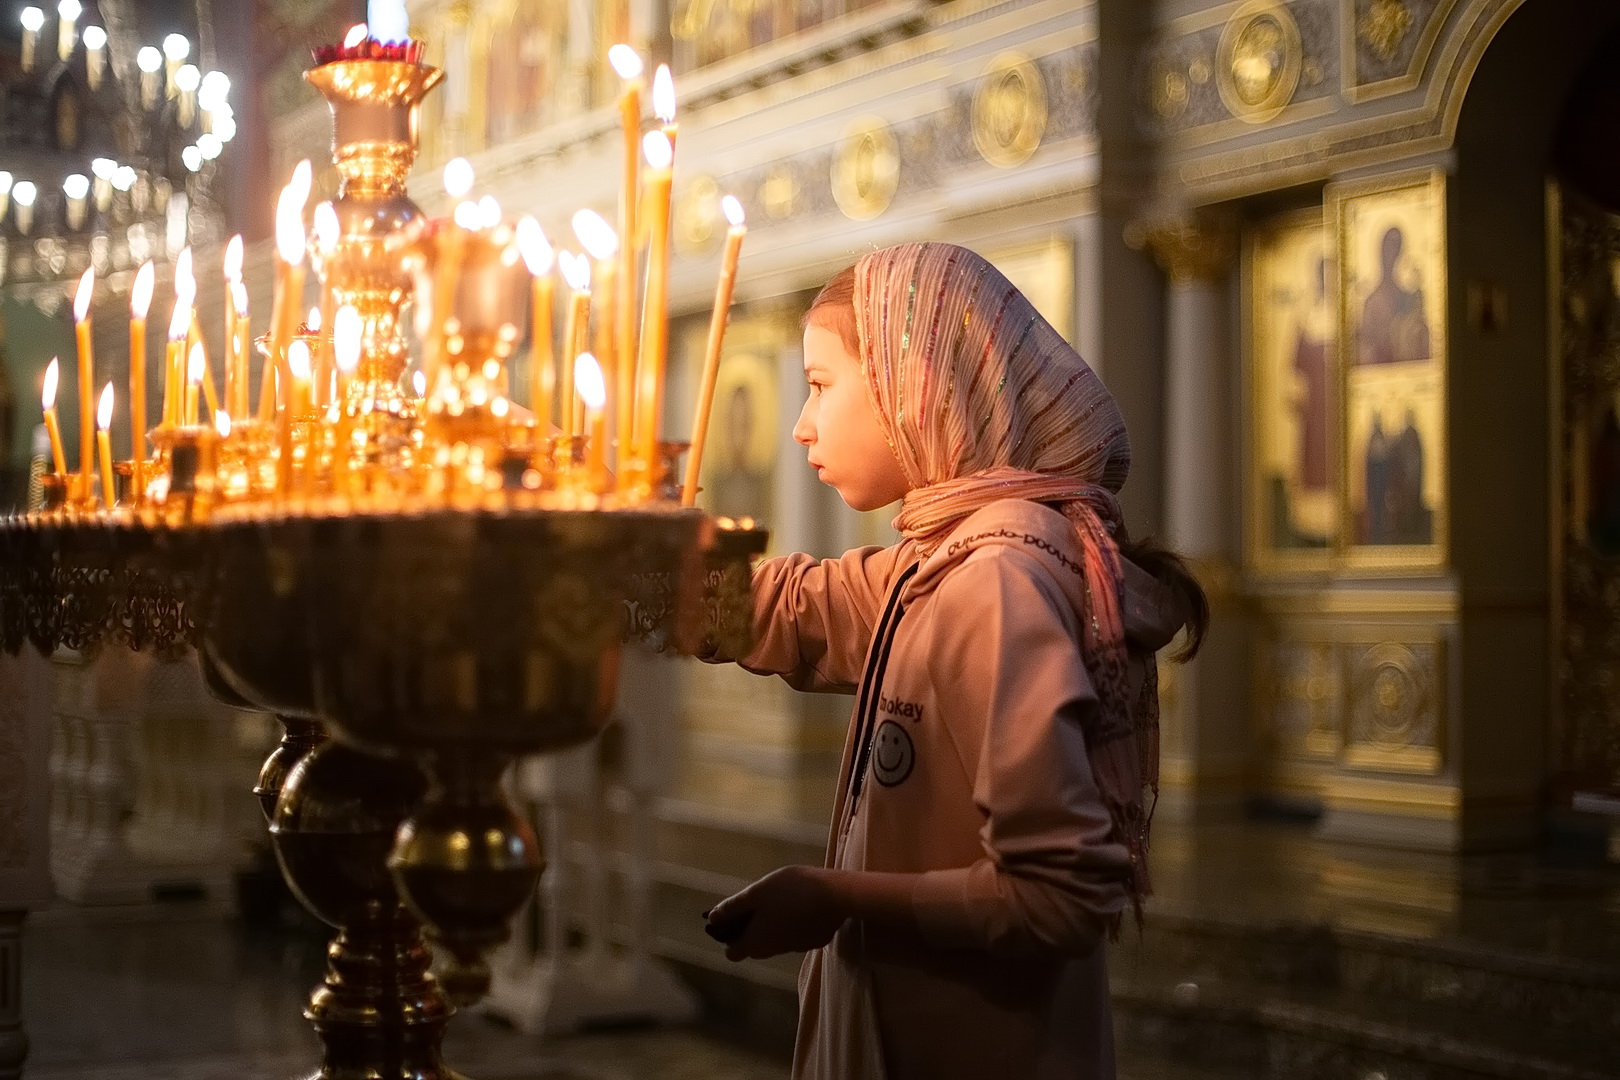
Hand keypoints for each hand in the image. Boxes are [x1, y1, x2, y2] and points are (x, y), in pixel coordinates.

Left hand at [704, 865, 845, 961]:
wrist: (836, 895)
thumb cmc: (791, 890)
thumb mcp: (757, 893)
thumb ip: (733, 907)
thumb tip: (712, 917)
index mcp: (756, 941)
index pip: (732, 953)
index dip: (727, 937)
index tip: (730, 919)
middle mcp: (774, 950)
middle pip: (753, 947)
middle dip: (749, 929)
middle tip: (754, 905)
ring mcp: (796, 947)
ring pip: (774, 941)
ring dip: (770, 926)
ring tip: (777, 900)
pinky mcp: (814, 940)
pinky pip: (795, 936)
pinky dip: (791, 925)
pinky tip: (799, 904)